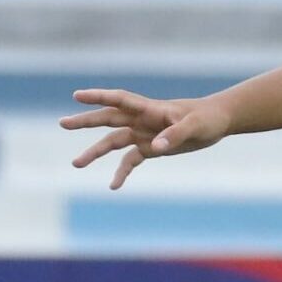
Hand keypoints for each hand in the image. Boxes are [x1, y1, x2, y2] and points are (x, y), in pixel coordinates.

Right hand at [60, 89, 232, 189]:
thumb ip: (174, 134)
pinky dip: (121, 172)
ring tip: (76, 163)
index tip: (78, 96)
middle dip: (86, 121)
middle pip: (109, 119)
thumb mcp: (195, 126)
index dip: (99, 96)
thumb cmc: (207, 118)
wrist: (218, 122)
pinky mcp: (150, 148)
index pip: (120, 100)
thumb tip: (155, 147)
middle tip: (63, 123)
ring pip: (113, 141)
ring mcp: (143, 134)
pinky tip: (113, 186)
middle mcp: (142, 120)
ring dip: (95, 152)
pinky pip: (130, 160)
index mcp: (150, 109)